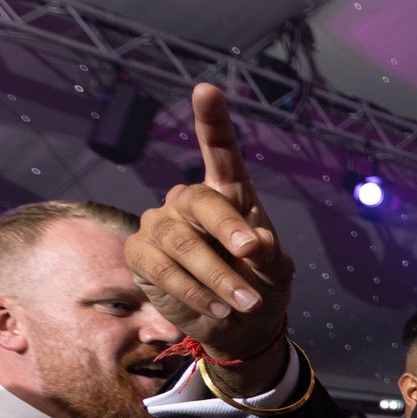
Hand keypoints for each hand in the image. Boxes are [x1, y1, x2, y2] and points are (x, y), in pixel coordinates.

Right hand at [125, 84, 293, 380]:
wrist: (238, 327)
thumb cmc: (260, 284)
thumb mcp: (276, 269)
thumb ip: (268, 253)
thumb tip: (253, 242)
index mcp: (229, 192)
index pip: (220, 151)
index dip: (212, 121)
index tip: (206, 90)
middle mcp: (190, 202)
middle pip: (200, 201)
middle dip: (227, 229)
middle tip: (252, 255)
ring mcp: (160, 225)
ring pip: (181, 243)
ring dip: (216, 276)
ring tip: (246, 302)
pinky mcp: (140, 254)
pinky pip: (161, 269)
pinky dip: (193, 291)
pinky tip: (216, 309)